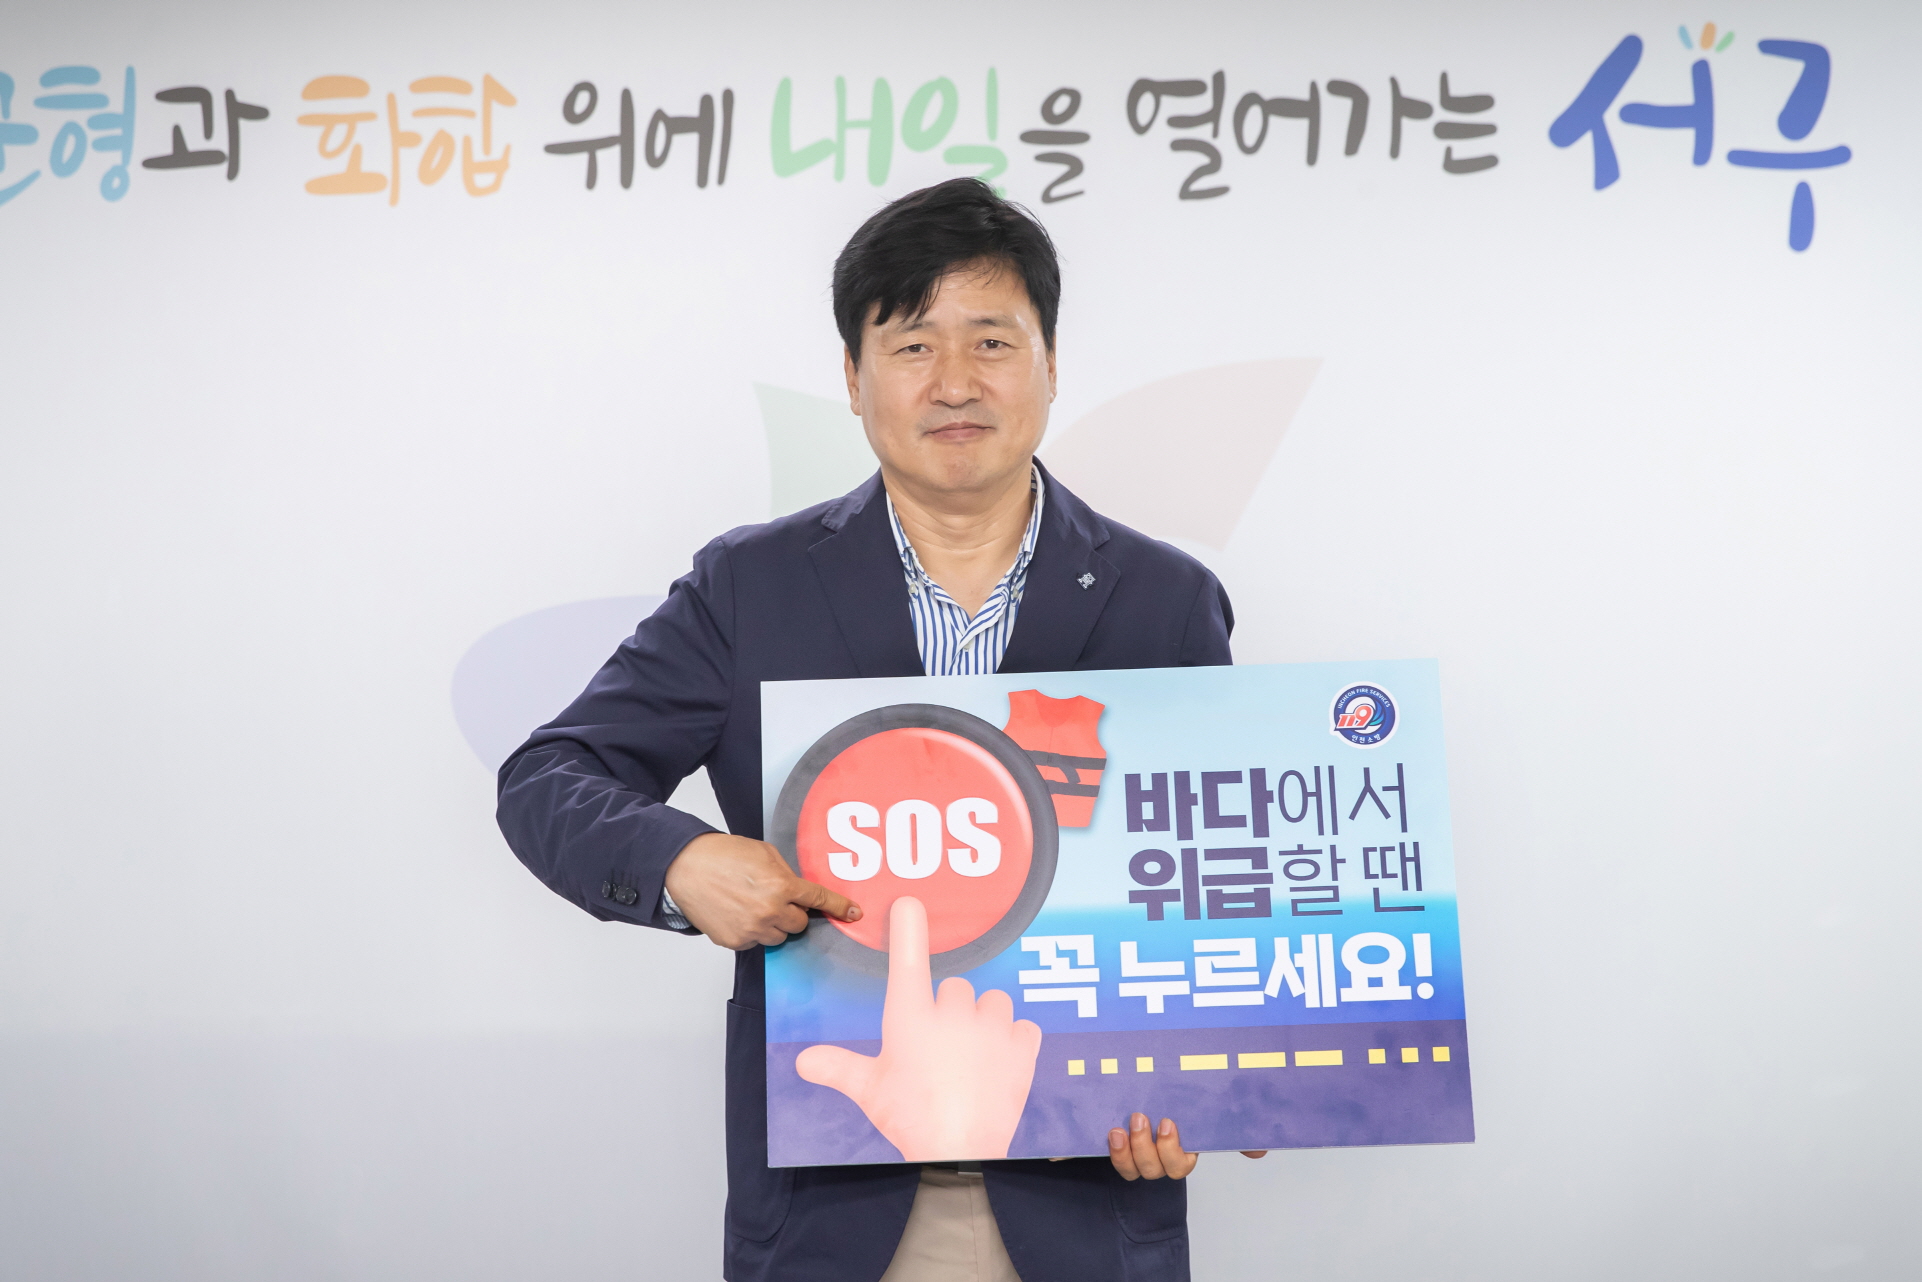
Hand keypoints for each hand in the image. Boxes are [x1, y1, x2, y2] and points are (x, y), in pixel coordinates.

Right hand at [663, 832, 859, 949]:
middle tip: (774, 897)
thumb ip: (787, 874)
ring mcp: (752, 930)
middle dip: (793, 912)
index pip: (818, 900)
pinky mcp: (735, 941)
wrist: (686, 867)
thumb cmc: (723, 855)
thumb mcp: (764, 853)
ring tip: (751, 904)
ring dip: (774, 924)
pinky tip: (737, 912)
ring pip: (779, 937)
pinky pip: (756, 942)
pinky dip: (752, 931)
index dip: (839, 907)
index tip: (853, 914)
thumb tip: (800, 891)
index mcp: (781, 886)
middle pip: (800, 924)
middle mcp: (770, 911)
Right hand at [795, 896, 1041, 1160]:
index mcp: (910, 1018)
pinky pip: (1024, 1026)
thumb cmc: (910, 1119)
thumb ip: (837, 1067)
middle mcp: (952, 1013)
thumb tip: (802, 1061)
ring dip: (986, 1021)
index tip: (909, 903)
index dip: (908, 928)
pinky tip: (1001, 1065)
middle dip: (950, 1011)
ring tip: (974, 1055)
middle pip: (955, 987)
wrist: (959, 1152)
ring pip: (993, 1001)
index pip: (907, 960)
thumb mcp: (868, 1091)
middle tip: (942, 1048)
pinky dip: (1016, 1042)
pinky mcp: (1023, 1046)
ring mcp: (991, 1027)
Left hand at [1107, 1114, 1269, 1179]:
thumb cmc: (1181, 1108)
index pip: (1179, 1165)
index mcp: (1183, 1152)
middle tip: (1142, 1119)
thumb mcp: (1208, 1114)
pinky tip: (1112, 1134)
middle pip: (1154, 1169)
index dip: (1171, 1151)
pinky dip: (1114, 1152)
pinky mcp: (1119, 1149)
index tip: (1167, 1124)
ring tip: (1121, 1128)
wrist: (1148, 1096)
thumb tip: (1260, 1152)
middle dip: (1146, 1148)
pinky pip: (1116, 1161)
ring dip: (1127, 1152)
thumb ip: (1234, 1132)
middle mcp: (1160, 1159)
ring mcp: (1138, 1156)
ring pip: (1133, 1169)